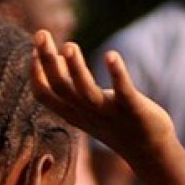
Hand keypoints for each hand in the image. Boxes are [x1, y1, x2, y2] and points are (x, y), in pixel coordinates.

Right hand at [31, 34, 174, 160]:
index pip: (44, 95)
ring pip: (86, 92)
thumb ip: (71, 84)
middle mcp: (87, 114)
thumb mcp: (87, 105)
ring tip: (70, 46)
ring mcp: (109, 113)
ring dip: (76, 68)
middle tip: (41, 33)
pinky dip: (117, 74)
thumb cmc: (115, 122)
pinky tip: (111, 55)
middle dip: (47, 61)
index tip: (35, 48)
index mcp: (73, 113)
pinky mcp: (133, 109)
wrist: (149, 151)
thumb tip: (58, 56)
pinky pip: (123, 91)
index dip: (35, 72)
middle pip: (60, 87)